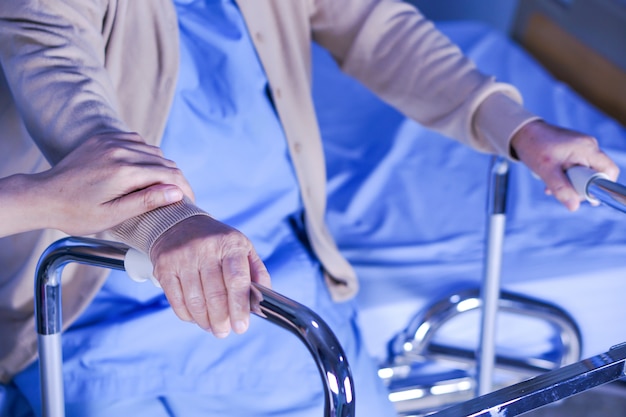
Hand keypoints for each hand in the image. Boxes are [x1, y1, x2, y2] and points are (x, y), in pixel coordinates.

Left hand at [37, 133, 193, 233]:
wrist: (43, 196)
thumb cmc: (76, 213)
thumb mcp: (113, 215)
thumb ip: (147, 201)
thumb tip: (176, 191)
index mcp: (125, 171)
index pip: (170, 174)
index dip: (185, 188)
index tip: (190, 202)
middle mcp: (120, 150)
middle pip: (164, 161)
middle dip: (177, 179)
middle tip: (180, 197)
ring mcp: (111, 141)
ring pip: (152, 150)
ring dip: (162, 167)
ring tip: (163, 186)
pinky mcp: (103, 138)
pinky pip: (136, 140)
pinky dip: (146, 154)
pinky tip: (144, 169)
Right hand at [149, 215, 270, 337]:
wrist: (180, 225)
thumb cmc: (218, 244)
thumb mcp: (242, 248)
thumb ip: (256, 273)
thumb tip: (262, 301)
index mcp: (230, 244)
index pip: (237, 280)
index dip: (239, 306)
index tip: (241, 327)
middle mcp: (205, 248)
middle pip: (215, 294)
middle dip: (221, 320)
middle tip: (224, 332)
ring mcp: (182, 257)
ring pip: (195, 301)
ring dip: (205, 321)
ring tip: (212, 327)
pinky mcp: (164, 267)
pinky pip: (176, 300)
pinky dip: (188, 315)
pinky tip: (196, 318)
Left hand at [511, 120, 619, 210]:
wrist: (523, 133)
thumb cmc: (534, 146)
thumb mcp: (546, 170)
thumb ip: (561, 188)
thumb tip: (574, 207)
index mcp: (587, 148)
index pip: (608, 171)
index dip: (598, 186)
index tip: (579, 194)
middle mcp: (589, 147)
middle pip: (596, 175)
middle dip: (579, 187)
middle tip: (560, 191)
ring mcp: (583, 149)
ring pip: (585, 174)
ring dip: (569, 184)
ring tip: (550, 186)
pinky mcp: (575, 152)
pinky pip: (577, 170)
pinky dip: (565, 178)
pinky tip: (550, 181)